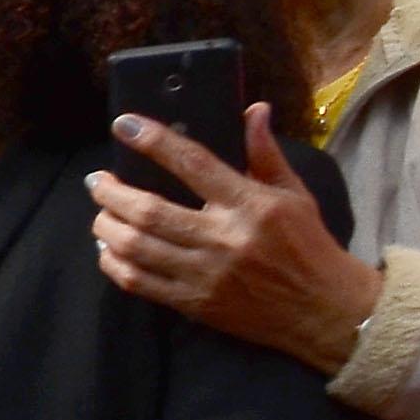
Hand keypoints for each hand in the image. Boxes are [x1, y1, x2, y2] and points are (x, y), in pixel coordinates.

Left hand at [89, 103, 384, 372]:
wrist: (322, 309)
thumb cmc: (307, 244)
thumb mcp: (294, 194)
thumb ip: (265, 153)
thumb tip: (253, 109)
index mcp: (250, 205)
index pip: (193, 164)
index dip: (154, 141)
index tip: (124, 124)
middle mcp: (223, 238)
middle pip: (148, 211)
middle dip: (111, 192)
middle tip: (97, 180)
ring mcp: (204, 274)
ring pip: (135, 247)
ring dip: (105, 226)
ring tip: (100, 212)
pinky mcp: (193, 303)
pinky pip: (138, 282)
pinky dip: (113, 263)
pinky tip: (108, 248)